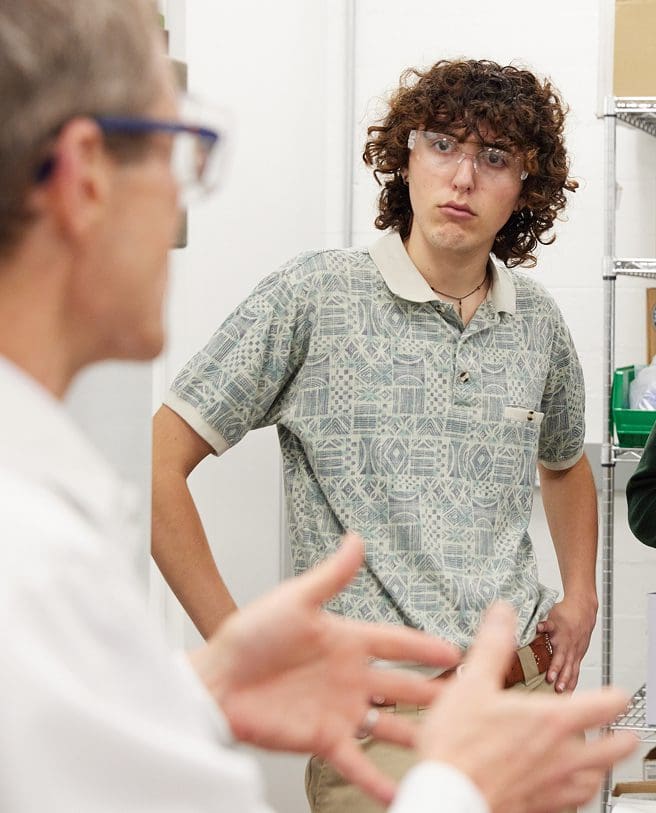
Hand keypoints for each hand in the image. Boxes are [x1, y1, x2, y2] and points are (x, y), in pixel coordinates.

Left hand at [190, 533, 459, 804]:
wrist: (216, 682)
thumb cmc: (249, 635)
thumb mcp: (295, 600)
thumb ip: (331, 576)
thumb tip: (356, 539)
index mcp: (347, 640)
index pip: (397, 643)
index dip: (426, 647)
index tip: (459, 651)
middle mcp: (350, 676)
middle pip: (404, 685)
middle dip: (436, 693)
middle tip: (470, 701)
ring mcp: (339, 710)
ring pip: (390, 725)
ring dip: (418, 736)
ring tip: (449, 748)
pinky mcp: (323, 739)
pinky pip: (358, 763)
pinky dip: (380, 780)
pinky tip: (402, 795)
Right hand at [415, 603, 634, 812]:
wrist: (448, 796)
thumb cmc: (459, 745)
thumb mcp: (472, 683)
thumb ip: (492, 645)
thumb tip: (502, 613)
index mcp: (549, 721)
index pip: (600, 706)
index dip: (615, 697)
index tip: (620, 694)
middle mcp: (559, 756)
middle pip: (609, 750)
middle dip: (622, 740)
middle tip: (630, 735)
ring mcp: (551, 786)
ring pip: (594, 781)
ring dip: (603, 770)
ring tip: (604, 765)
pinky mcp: (538, 807)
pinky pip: (572, 804)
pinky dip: (578, 795)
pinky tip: (569, 791)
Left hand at [537, 594, 597, 691]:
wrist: (584, 609)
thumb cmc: (565, 612)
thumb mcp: (552, 614)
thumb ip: (543, 623)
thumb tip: (535, 627)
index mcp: (562, 638)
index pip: (558, 655)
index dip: (554, 667)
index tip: (550, 678)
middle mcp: (570, 647)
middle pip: (566, 666)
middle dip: (561, 679)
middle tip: (557, 690)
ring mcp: (576, 652)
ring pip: (573, 671)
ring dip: (568, 684)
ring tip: (564, 697)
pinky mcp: (579, 656)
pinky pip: (576, 671)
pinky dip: (573, 683)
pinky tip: (569, 694)